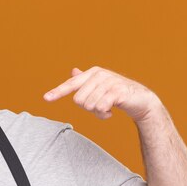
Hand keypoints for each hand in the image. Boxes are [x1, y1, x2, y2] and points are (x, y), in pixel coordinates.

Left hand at [43, 66, 161, 121]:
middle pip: (78, 101)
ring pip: (89, 106)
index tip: (46, 98)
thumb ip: (86, 81)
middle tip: (99, 106)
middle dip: (87, 108)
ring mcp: (109, 82)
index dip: (58, 92)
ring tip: (107, 108)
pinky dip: (103, 115)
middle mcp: (99, 75)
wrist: (140, 100)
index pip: (71, 84)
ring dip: (97, 113)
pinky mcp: (117, 91)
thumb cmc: (117, 93)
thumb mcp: (100, 87)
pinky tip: (111, 112)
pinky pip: (100, 108)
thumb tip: (73, 71)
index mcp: (92, 73)